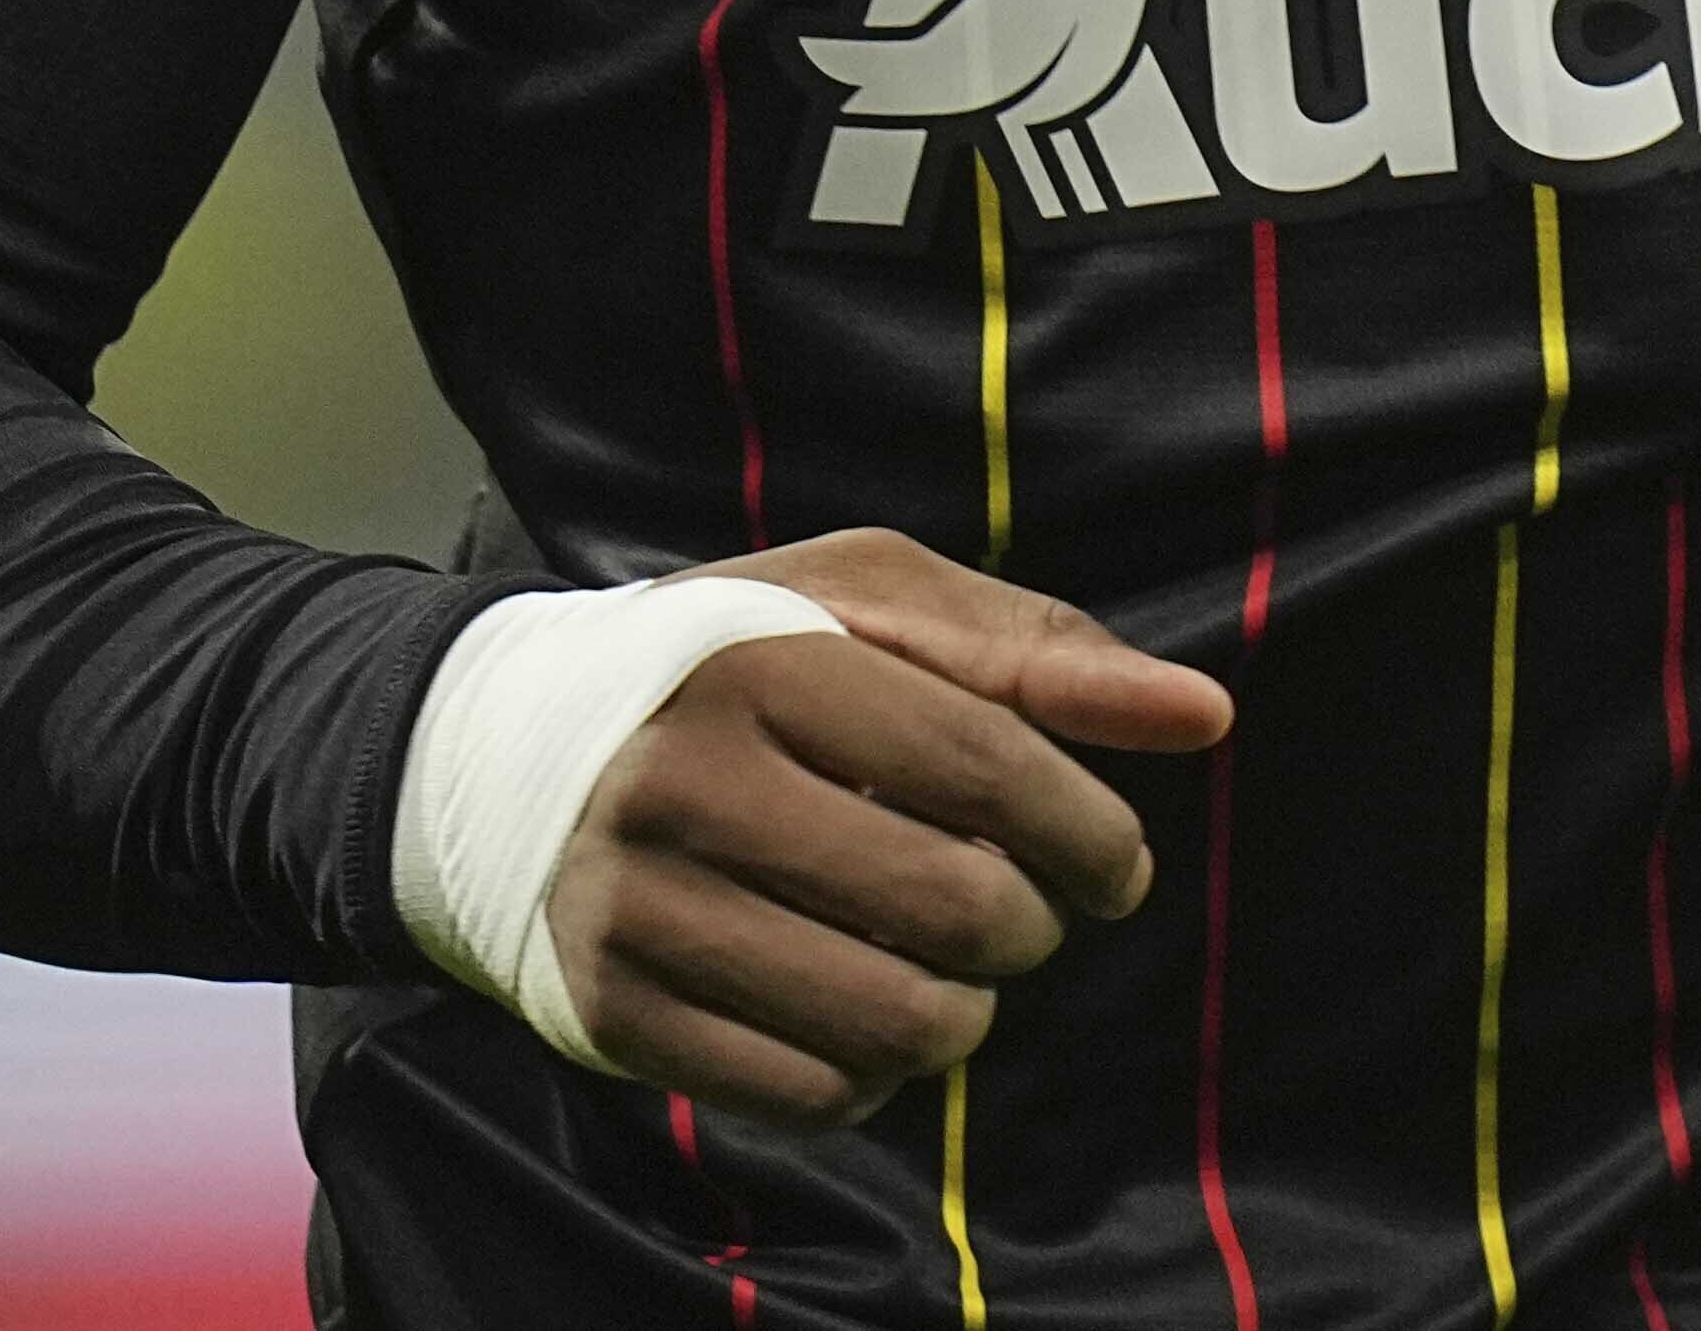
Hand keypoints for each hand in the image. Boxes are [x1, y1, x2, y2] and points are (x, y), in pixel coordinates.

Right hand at [545, 529, 1232, 1132]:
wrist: (495, 753)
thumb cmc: (729, 661)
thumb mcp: (866, 606)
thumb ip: (1036, 651)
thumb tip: (1205, 714)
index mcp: (758, 658)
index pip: (982, 762)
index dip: (1087, 829)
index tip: (1118, 864)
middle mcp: (684, 781)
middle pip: (950, 906)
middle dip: (1029, 926)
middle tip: (1018, 912)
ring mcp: (637, 908)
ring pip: (892, 1023)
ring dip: (964, 1012)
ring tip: (951, 970)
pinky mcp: (612, 1015)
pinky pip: (813, 1094)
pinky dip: (876, 1073)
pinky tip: (862, 1011)